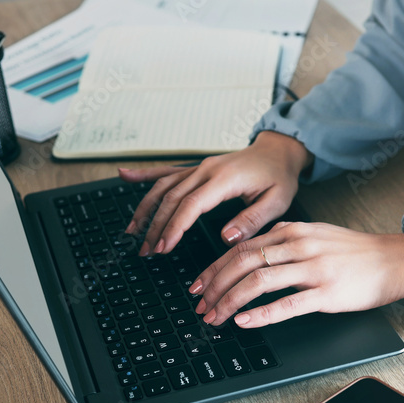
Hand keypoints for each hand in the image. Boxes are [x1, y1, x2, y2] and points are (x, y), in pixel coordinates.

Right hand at [119, 131, 310, 255]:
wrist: (278, 152)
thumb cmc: (279, 177)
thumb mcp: (277, 201)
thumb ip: (252, 220)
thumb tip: (227, 237)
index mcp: (225, 178)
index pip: (191, 203)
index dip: (174, 226)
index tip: (164, 246)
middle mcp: (207, 169)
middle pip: (171, 197)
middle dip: (155, 225)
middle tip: (147, 250)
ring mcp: (199, 167)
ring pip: (164, 186)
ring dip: (146, 208)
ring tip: (133, 231)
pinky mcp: (197, 168)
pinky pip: (167, 171)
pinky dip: (144, 175)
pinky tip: (125, 176)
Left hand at [190, 222, 403, 327]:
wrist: (395, 260)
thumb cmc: (357, 252)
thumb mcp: (317, 234)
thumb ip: (287, 238)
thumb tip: (257, 248)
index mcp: (293, 231)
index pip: (242, 247)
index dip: (214, 267)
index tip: (199, 284)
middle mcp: (299, 246)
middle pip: (243, 262)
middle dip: (214, 285)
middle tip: (200, 303)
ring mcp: (313, 269)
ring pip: (258, 282)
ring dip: (230, 301)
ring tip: (215, 316)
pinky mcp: (327, 292)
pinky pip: (286, 304)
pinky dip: (260, 314)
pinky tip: (244, 322)